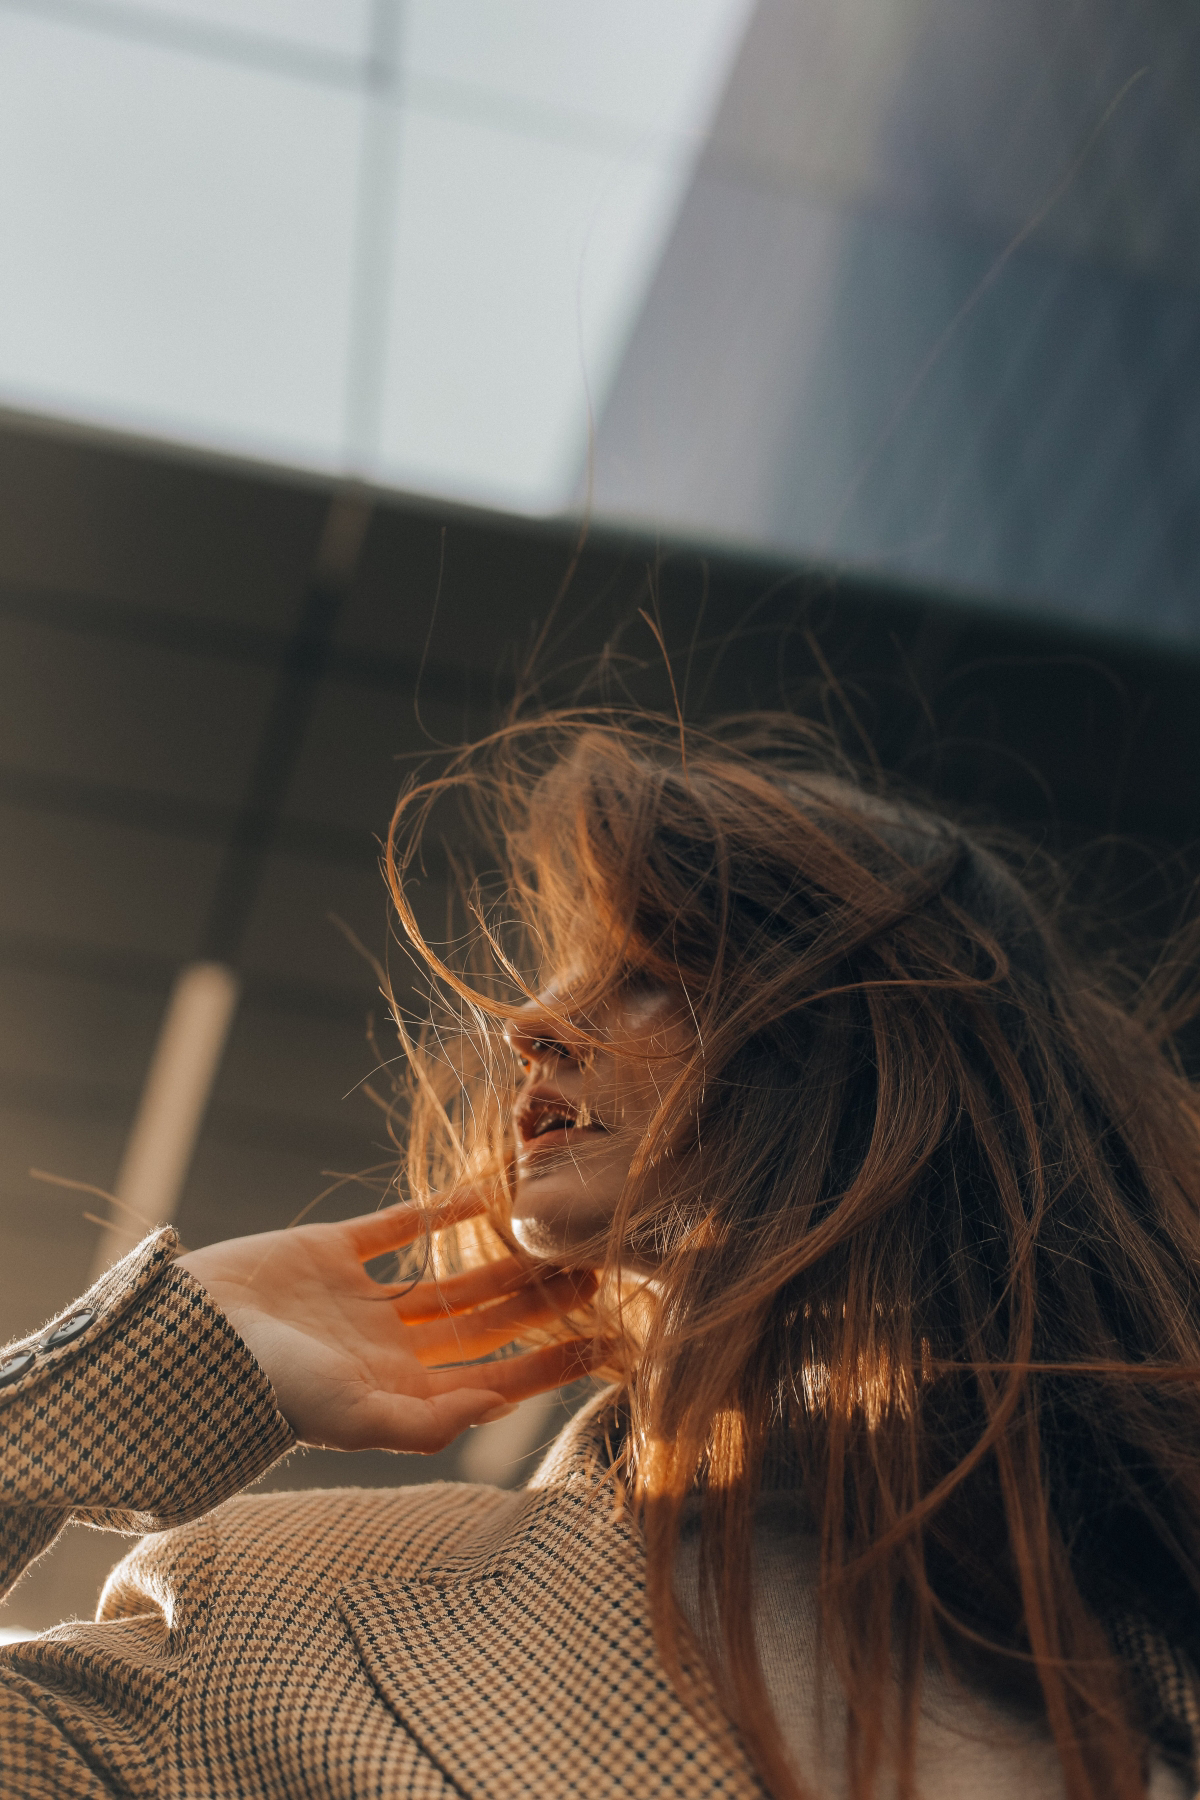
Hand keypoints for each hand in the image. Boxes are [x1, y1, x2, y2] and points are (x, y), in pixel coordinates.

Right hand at [177, 1190, 596, 1454]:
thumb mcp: (352, 1417)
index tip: (610, 1340)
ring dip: (502, 1261)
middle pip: (485, 1325)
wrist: (184, 1339)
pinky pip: (397, 1227)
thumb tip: (495, 1411)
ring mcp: (360, 1300)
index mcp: (399, 1394)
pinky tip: (484, 1192)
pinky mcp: (330, 1252)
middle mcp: (388, 1350)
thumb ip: (424, 1422)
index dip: (552, 1361)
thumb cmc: (266, 1391)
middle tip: (603, 1271)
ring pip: (450, 1278)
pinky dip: (438, 1210)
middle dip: (542, 1304)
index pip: (495, 1378)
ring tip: (559, 1236)